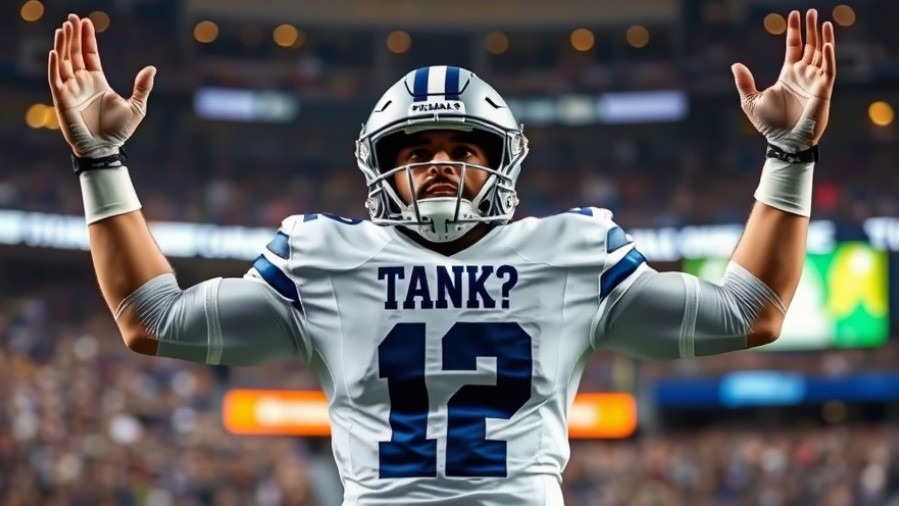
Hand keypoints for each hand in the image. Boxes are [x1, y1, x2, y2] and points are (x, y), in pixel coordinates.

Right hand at [48, 14, 155, 157]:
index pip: (89, 55)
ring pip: (64, 62)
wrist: (106, 149)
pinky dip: (54, 65)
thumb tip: (152, 68)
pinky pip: (55, 79)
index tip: (86, 22)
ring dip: (62, 45)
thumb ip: (142, 87)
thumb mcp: (136, 107)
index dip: (87, 39)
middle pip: (75, 53)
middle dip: (73, 36)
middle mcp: (82, 83)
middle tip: (72, 18)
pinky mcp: (62, 99)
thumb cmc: (119, 131)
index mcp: (97, 82)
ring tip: (64, 28)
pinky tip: (55, 52)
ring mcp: (71, 90)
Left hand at [732, 9, 835, 152]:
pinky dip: (828, 56)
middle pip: (810, 46)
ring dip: (823, 37)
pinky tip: (826, 43)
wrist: (783, 140)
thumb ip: (744, 83)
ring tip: (823, 21)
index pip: (794, 47)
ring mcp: (814, 81)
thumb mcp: (751, 101)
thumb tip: (735, 65)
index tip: (793, 15)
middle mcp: (803, 75)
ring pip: (822, 54)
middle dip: (811, 29)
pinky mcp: (823, 90)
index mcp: (788, 75)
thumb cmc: (769, 124)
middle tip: (812, 11)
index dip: (794, 31)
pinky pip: (828, 70)